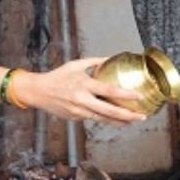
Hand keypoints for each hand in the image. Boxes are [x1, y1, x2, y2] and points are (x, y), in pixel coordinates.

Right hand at [13, 57, 146, 124]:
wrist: (38, 92)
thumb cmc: (57, 76)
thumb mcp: (76, 65)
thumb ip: (94, 62)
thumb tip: (110, 58)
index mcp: (84, 85)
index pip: (109, 91)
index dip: (126, 95)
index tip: (139, 96)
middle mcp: (82, 100)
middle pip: (110, 111)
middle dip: (128, 115)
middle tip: (141, 116)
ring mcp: (79, 111)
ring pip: (103, 119)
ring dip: (119, 121)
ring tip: (132, 121)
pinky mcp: (75, 118)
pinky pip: (93, 118)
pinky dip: (105, 118)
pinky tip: (115, 119)